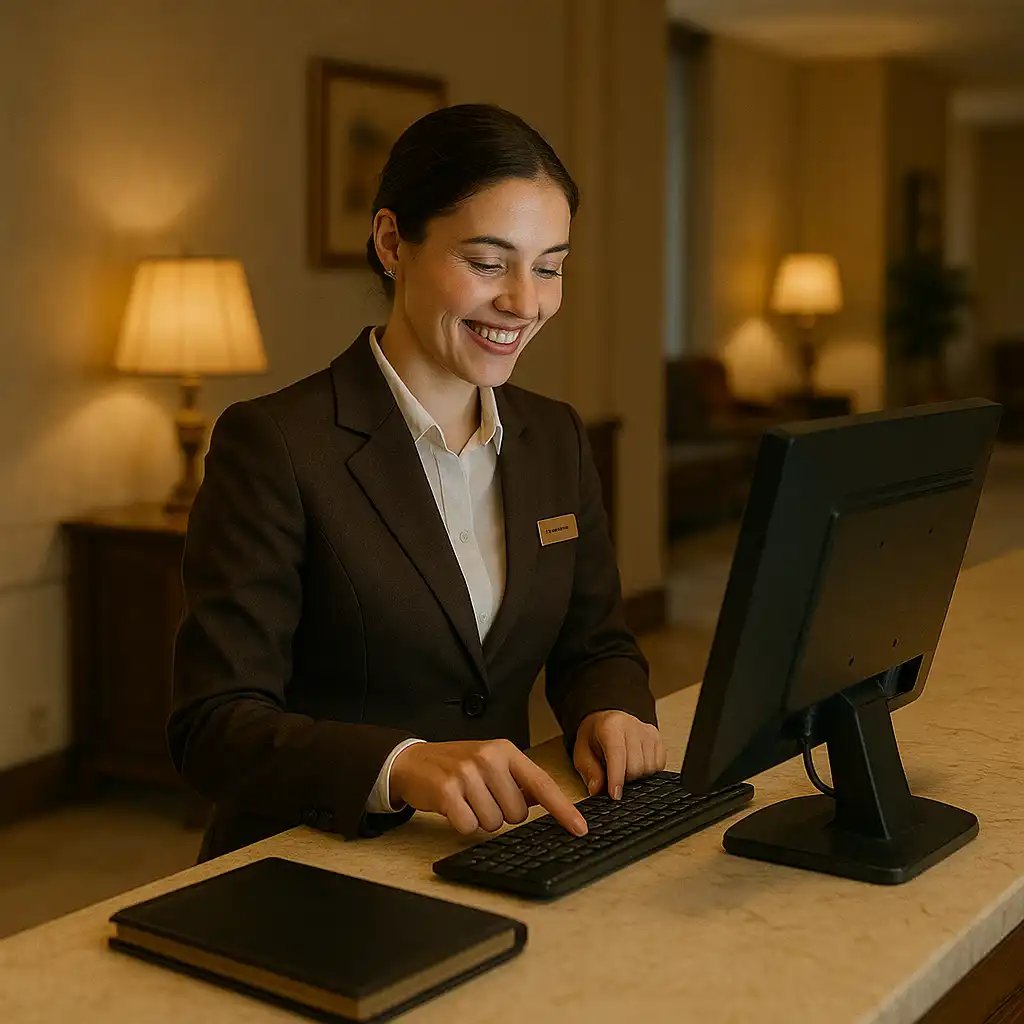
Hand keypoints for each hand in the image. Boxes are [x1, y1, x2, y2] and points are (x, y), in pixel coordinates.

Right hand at [389, 739, 587, 836]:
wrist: (413, 761)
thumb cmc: (457, 764)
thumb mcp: (490, 762)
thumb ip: (518, 780)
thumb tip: (547, 802)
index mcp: (505, 750)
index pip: (542, 783)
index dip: (562, 809)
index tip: (580, 828)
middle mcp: (488, 758)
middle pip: (517, 813)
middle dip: (501, 813)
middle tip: (481, 797)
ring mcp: (467, 774)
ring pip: (494, 823)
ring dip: (480, 819)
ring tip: (466, 799)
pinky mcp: (447, 792)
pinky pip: (469, 826)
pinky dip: (462, 824)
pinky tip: (453, 806)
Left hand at [573, 711, 665, 800]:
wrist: (607, 720)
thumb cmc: (594, 736)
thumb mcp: (582, 752)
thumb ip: (589, 771)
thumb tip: (597, 790)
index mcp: (611, 726)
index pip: (618, 755)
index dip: (617, 778)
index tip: (615, 795)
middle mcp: (632, 726)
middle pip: (636, 766)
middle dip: (625, 780)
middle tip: (614, 778)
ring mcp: (647, 732)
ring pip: (649, 768)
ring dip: (637, 777)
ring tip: (625, 769)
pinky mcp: (658, 738)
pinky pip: (659, 766)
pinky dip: (648, 772)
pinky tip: (637, 766)